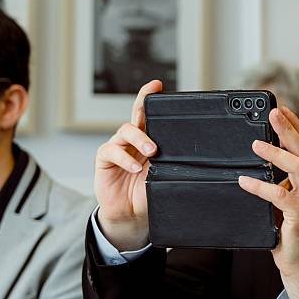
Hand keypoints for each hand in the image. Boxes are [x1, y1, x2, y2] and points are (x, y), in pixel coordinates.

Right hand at [94, 80, 162, 250]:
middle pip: (136, 115)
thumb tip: (194, 157)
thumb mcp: (164, 176)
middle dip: (143, 104)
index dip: (150, 98)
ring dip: (141, 140)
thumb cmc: (147, 192)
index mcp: (149, 140)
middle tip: (155, 111)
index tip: (158, 85)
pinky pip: (111, 150)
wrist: (131, 214)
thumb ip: (171, 163)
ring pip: (126, 131)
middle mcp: (133, 140)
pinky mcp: (105, 158)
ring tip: (152, 152)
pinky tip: (134, 168)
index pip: (150, 115)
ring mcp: (118, 147)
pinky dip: (124, 158)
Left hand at [237, 107, 298, 298]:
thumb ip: (276, 179)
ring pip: (297, 167)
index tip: (280, 108)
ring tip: (256, 144)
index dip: (294, 125)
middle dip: (288, 128)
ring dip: (277, 153)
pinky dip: (260, 186)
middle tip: (273, 113)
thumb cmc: (286, 229)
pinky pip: (279, 196)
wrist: (298, 260)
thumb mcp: (281, 197)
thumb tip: (257, 158)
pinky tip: (245, 181)